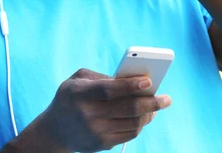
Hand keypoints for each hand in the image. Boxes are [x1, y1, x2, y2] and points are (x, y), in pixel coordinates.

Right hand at [42, 69, 171, 151]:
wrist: (55, 130)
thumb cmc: (70, 97)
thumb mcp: (77, 79)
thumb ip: (101, 76)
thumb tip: (131, 81)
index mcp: (79, 94)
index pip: (109, 90)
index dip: (130, 85)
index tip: (149, 81)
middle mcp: (87, 115)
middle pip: (127, 108)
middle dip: (151, 102)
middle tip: (166, 98)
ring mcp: (95, 132)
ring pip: (132, 123)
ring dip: (149, 113)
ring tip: (158, 105)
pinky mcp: (102, 144)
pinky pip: (129, 134)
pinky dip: (141, 124)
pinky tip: (146, 115)